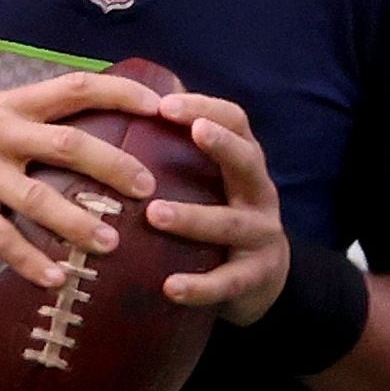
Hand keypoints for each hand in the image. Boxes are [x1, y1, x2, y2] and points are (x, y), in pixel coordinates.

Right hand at [0, 70, 162, 289]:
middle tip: (148, 190)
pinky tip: (55, 279)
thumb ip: (34, 121)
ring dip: (77, 222)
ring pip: (37, 195)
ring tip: (109, 245)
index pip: (75, 87)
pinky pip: (0, 237)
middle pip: (67, 143)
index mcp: (12, 104)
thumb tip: (95, 133)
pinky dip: (30, 260)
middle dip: (112, 166)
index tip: (160, 105)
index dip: (120, 92)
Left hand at [145, 92, 288, 324]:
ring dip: (192, 218)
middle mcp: (259, 194)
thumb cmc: (221, 217)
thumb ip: (181, 153)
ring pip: (229, 224)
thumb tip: (126, 108)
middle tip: (192, 130)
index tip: (165, 104)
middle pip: (247, 161)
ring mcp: (262, 236)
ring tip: (154, 214)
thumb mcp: (213, 182)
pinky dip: (200, 286)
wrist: (263, 280)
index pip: (235, 122)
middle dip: (221, 145)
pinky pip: (227, 282)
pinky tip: (170, 286)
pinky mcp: (255, 278)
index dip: (206, 107)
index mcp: (245, 164)